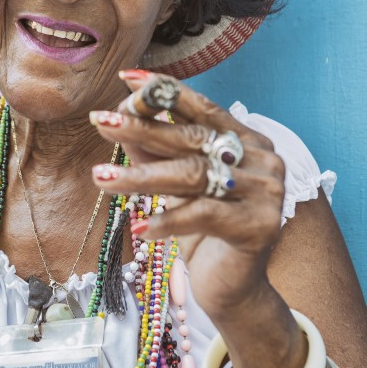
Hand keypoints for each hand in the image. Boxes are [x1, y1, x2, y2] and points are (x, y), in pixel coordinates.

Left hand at [90, 71, 285, 318]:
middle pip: (192, 138)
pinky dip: (167, 219)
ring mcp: (266, 191)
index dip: (165, 91)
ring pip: (192, 175)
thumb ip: (154, 151)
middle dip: (141, 128)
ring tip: (101, 177)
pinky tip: (137, 227)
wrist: (233, 289)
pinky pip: (203, 215)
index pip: (202, 107)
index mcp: (247, 139)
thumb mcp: (176, 185)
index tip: (126, 78)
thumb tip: (118, 117)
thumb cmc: (202, 231)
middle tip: (100, 121)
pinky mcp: (258, 225)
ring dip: (141, 176)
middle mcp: (263, 158)